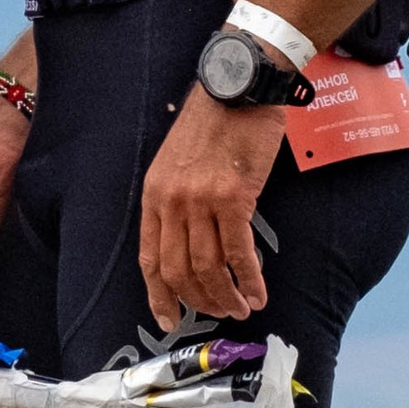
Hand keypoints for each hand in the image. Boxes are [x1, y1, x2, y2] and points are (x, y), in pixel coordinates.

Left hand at [138, 90, 289, 330]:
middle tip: (219, 313)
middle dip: (200, 300)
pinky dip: (250, 279)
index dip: (159, 295)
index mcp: (154, 195)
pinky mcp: (234, 198)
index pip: (150, 259)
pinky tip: (258, 292)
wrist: (238, 88)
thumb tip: (190, 241)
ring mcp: (201, 201)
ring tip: (242, 308)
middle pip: (179, 270)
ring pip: (209, 267)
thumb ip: (178, 199)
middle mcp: (172, 201)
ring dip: (226, 296)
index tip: (169, 319)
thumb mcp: (177, 161)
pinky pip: (239, 252)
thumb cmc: (214, 122)